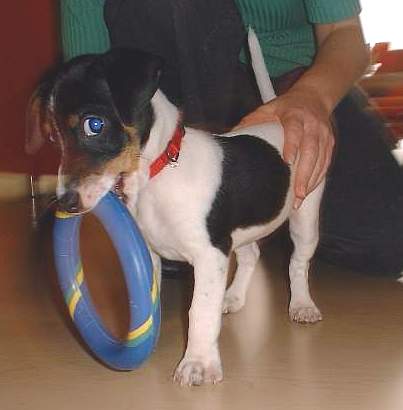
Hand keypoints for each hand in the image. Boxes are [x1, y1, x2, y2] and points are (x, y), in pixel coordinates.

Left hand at [234, 86, 334, 208]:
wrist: (314, 97)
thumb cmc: (286, 107)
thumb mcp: (267, 109)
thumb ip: (251, 122)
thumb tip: (230, 138)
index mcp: (295, 115)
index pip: (295, 131)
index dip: (292, 146)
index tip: (287, 162)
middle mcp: (312, 125)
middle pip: (311, 150)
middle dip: (305, 173)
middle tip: (298, 193)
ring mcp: (323, 134)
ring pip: (321, 159)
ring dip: (311, 180)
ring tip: (301, 198)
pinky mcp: (329, 143)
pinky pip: (325, 163)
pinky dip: (318, 178)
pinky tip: (308, 191)